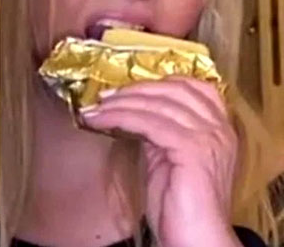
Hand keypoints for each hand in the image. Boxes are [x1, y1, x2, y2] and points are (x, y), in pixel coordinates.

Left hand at [83, 76, 239, 246]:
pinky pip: (150, 123)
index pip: (192, 86)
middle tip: (103, 96)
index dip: (157, 82)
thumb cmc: (179, 204)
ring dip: (120, 104)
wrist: (195, 238)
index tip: (125, 87)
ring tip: (94, 109)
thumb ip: (159, 132)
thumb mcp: (167, 158)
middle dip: (133, 90)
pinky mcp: (193, 149)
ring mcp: (209, 137)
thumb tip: (134, 110)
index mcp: (218, 127)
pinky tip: (102, 121)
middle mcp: (219, 128)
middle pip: (173, 91)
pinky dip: (121, 118)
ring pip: (158, 105)